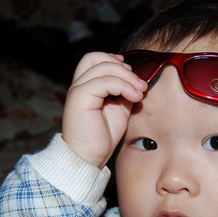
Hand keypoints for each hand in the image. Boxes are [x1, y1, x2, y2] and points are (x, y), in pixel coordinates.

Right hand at [62, 52, 147, 168]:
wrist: (88, 157)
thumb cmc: (102, 137)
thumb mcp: (119, 110)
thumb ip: (125, 94)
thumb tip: (137, 83)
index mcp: (86, 86)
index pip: (96, 60)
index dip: (114, 60)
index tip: (133, 73)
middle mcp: (79, 85)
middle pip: (96, 57)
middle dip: (121, 66)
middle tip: (139, 83)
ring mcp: (78, 89)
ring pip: (103, 67)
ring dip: (127, 77)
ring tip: (140, 91)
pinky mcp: (79, 97)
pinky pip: (103, 82)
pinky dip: (123, 86)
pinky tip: (135, 97)